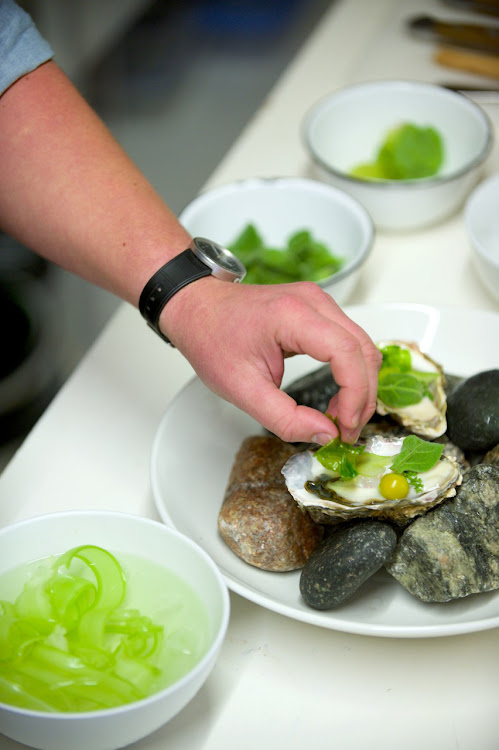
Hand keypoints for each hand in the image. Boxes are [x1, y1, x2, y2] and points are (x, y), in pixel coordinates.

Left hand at [160, 278, 381, 444]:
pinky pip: (349, 341)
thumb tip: (325, 434)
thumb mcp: (241, 389)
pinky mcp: (318, 309)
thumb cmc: (212, 339)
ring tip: (339, 417)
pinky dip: (351, 372)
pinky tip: (337, 396)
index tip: (344, 427)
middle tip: (347, 431)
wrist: (197, 308)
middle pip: (362, 349)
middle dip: (362, 396)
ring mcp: (318, 301)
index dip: (355, 394)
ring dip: (359, 385)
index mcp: (292, 315)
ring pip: (361, 346)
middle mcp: (313, 301)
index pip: (346, 353)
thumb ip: (285, 418)